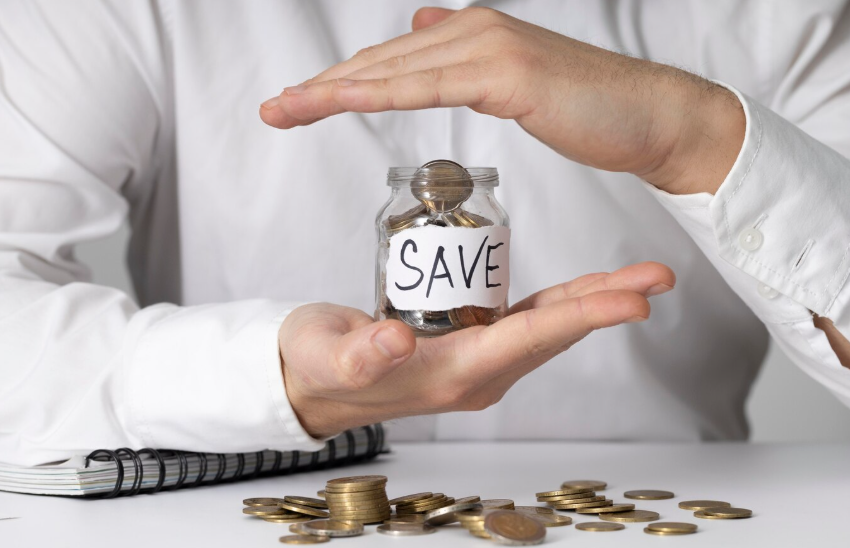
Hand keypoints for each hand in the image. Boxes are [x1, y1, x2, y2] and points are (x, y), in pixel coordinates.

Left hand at [259, 7, 743, 195]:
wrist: (650, 116)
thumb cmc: (587, 107)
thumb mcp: (512, 78)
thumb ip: (464, 60)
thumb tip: (424, 32)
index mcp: (472, 34)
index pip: (391, 63)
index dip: (340, 83)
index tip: (298, 104)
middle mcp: (473, 30)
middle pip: (380, 63)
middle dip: (321, 89)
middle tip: (274, 111)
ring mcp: (489, 47)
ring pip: (394, 72)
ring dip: (334, 92)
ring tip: (287, 111)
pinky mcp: (507, 73)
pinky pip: (429, 88)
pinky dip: (381, 94)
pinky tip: (342, 104)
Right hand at [279, 262, 673, 437]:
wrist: (311, 382)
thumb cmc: (316, 365)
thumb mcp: (329, 357)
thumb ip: (361, 355)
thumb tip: (399, 342)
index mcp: (451, 375)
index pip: (527, 341)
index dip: (581, 317)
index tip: (631, 302)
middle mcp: (476, 374)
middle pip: (553, 334)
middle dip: (606, 306)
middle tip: (656, 278)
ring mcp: (477, 362)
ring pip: (548, 329)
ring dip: (593, 303)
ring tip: (639, 279)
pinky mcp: (471, 345)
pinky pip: (528, 324)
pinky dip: (562, 304)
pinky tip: (585, 288)